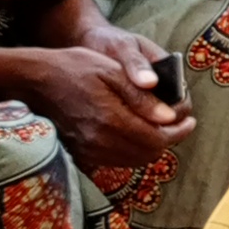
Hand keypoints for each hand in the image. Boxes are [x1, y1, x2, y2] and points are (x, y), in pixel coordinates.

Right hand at [0, 31, 194, 157]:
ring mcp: (90, 150)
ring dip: (152, 146)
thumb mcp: (114, 72)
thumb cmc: (77, 67)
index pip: (157, 138)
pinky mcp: (83, 152)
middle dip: (169, 139)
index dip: (179, 131)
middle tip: (179, 123)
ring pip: (134, 160)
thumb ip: (143, 98)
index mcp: (111, 119)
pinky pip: (117, 160)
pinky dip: (134, 151)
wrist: (38, 80)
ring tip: (161, 127)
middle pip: (149, 153)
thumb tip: (170, 118)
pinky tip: (138, 133)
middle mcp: (100, 141)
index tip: (190, 120)